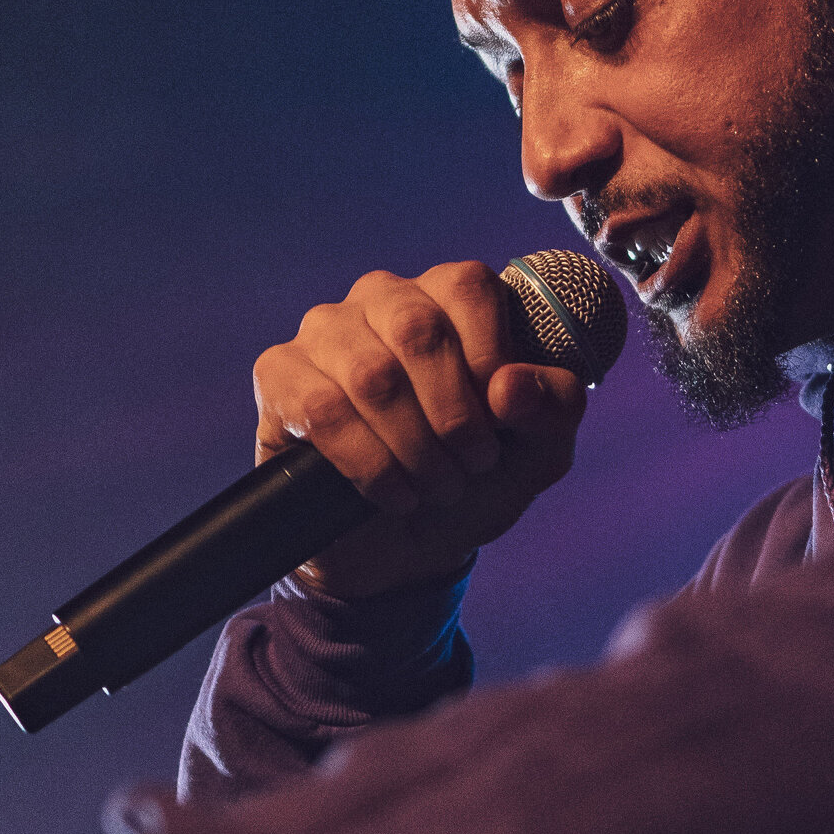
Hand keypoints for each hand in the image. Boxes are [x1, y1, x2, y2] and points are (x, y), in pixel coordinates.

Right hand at [252, 260, 587, 596]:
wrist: (405, 546)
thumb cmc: (474, 479)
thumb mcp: (538, 452)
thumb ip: (554, 409)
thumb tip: (510, 387)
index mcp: (449, 295)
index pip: (469, 287)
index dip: (490, 359)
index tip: (500, 422)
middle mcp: (384, 298)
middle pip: (418, 329)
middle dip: (454, 414)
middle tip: (470, 466)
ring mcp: (326, 332)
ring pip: (371, 375)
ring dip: (414, 447)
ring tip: (435, 487)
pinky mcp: (279, 376)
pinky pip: (322, 410)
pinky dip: (369, 464)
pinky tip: (391, 494)